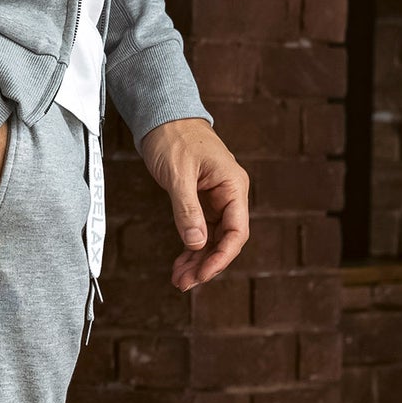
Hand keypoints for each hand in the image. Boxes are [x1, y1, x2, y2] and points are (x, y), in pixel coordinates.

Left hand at [139, 118, 249, 291]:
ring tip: (179, 280)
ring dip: (197, 262)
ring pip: (213, 240)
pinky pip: (201, 232)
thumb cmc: (174, 138)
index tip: (202, 275)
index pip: (236, 232)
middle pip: (226, 241)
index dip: (221, 258)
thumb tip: (197, 243)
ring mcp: (217, 200)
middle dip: (207, 265)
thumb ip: (188, 210)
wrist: (164, 118)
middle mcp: (230, 195)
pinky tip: (180, 264)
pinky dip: (191, 250)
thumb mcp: (178, 176)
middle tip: (184, 284)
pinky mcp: (202, 203)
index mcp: (233, 186)